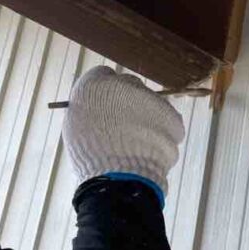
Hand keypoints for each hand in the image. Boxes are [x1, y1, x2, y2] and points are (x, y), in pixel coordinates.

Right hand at [63, 66, 184, 199]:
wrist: (119, 173)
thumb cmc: (90, 154)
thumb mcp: (77, 125)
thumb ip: (90, 108)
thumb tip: (99, 108)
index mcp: (96, 85)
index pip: (103, 76)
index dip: (105, 94)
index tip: (106, 107)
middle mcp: (126, 84)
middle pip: (130, 86)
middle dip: (128, 102)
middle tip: (124, 126)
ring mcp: (152, 99)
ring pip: (150, 103)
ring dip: (147, 116)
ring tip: (139, 141)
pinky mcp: (171, 115)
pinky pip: (167, 119)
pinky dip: (162, 131)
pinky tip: (152, 146)